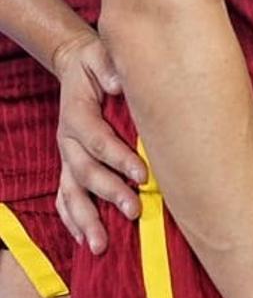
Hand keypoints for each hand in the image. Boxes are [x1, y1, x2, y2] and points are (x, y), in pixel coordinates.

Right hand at [52, 31, 145, 254]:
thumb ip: (109, 67)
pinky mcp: (68, 163)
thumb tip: (120, 83)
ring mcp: (66, 154)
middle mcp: (67, 138)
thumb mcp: (102, 53)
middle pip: (85, 172)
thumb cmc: (97, 60)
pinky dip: (72, 218)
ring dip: (87, 218)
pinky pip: (64, 196)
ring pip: (71, 192)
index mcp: (77, 113)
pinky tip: (84, 238)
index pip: (97, 140)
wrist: (78, 64)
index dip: (118, 158)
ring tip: (102, 244)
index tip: (142, 174)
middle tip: (134, 210)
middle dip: (110, 193)